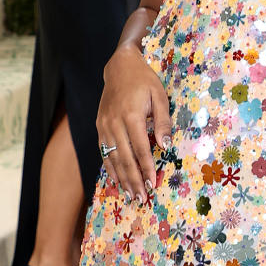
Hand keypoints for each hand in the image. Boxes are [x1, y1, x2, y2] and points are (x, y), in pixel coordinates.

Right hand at [97, 45, 171, 202]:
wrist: (119, 66)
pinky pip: (103, 151)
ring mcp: (104, 126)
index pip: (140, 148)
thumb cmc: (144, 81)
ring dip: (121, 178)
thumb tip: (166, 146)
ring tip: (130, 195)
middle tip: (141, 199)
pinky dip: (110, 168)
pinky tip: (116, 181)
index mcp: (131, 115)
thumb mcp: (160, 96)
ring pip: (112, 158)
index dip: (146, 168)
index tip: (152, 184)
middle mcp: (114, 123)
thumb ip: (163, 122)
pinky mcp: (99, 126)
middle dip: (133, 180)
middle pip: (124, 158)